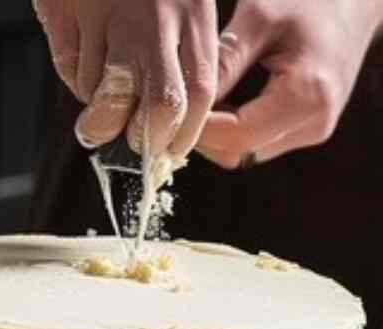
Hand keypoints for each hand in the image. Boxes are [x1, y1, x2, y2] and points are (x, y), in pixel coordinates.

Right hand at [33, 0, 218, 156]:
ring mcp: (108, 15)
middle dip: (147, 140)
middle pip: (161, 105)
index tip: (171, 152)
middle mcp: (155, 16)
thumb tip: (171, 122)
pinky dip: (76, 80)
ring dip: (100, 117)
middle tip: (133, 147)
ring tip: (97, 122)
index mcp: (193, 9)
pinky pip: (71, 69)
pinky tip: (83, 65)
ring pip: (106, 94)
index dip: (186, 134)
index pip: (201, 92)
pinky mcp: (67, 13)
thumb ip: (182, 48)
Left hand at [197, 0, 382, 167]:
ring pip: (245, 152)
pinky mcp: (307, 127)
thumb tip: (182, 101)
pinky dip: (233, 128)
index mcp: (307, 96)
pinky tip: (221, 102)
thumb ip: (223, 63)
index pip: (235, 137)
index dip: (198, 129)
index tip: (171, 108)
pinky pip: (258, 141)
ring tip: (199, 100)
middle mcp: (314, 123)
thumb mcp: (259, 18)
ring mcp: (313, 129)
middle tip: (179, 104)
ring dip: (217, 133)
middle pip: (238, 152)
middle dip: (203, 134)